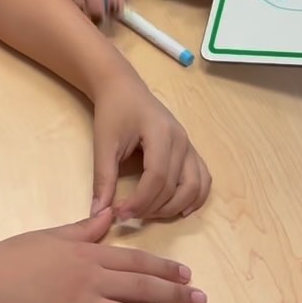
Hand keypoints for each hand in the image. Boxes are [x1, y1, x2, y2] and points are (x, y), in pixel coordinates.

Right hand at [0, 208, 206, 302]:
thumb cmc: (16, 255)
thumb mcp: (54, 234)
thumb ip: (86, 228)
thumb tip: (109, 213)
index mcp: (89, 253)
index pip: (136, 260)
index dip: (165, 268)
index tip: (187, 274)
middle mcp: (91, 279)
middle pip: (142, 288)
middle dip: (176, 295)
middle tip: (201, 302)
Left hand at [90, 67, 210, 220]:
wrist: (123, 88)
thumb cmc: (113, 112)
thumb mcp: (103, 144)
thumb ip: (103, 179)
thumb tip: (99, 213)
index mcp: (161, 134)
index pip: (157, 178)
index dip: (140, 201)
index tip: (120, 214)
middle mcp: (181, 140)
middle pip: (176, 186)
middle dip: (153, 208)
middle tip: (129, 214)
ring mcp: (189, 145)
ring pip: (195, 187)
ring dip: (175, 207)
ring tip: (151, 214)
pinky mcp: (190, 149)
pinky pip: (203, 178)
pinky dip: (195, 198)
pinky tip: (180, 209)